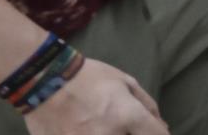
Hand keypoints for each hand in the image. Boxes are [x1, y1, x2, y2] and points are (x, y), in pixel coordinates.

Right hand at [25, 56, 168, 134]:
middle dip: (135, 133)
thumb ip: (148, 106)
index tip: (154, 131)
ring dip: (114, 134)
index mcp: (127, 115)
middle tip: (125, 124)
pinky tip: (88, 128)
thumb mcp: (125, 82)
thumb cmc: (89, 77)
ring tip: (105, 124)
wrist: (44, 82)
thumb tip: (163, 127)